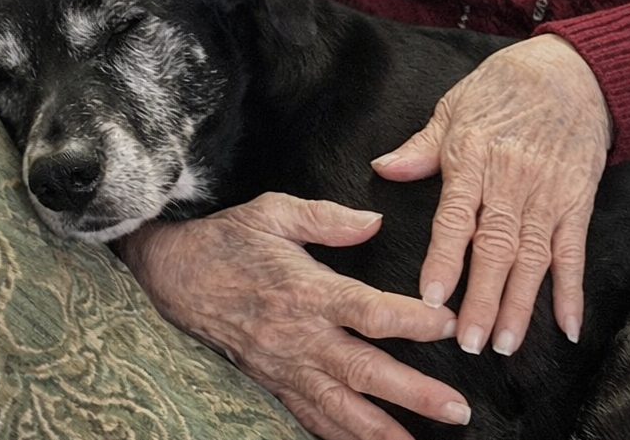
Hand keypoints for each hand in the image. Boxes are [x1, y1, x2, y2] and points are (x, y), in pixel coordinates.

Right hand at [118, 192, 471, 439]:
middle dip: (414, 394)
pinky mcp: (272, 382)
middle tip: (456, 408)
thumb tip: (374, 221)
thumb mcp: (273, 212)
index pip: (370, 312)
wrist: (173, 275)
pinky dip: (337, 436)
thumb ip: (326, 217)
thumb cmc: (226, 240)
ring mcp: (284, 366)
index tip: (449, 324)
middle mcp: (299, 336)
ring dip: (381, 431)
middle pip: (364, 372)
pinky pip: (307, 417)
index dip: (414, 321)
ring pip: (339, 408)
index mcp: (306, 290)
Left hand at [372, 35, 611, 356]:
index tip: (431, 297)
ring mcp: (547, 196)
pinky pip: (575, 252)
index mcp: (473, 161)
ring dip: (521, 305)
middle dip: (483, 300)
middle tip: (471, 342)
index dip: (444, 260)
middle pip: (496, 249)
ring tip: (506, 344)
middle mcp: (511, 183)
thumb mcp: (453, 109)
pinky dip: (572, 290)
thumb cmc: (502, 88)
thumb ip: (420, 148)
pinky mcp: (578, 203)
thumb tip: (383, 168)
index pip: (455, 219)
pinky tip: (568, 326)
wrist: (571, 72)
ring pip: (533, 259)